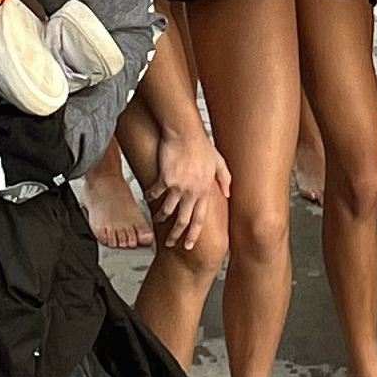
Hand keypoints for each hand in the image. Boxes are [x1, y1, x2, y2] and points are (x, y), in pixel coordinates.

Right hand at [147, 128, 230, 250]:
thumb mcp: (219, 161)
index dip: (193, 234)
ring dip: (160, 217)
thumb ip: (225, 178)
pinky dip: (150, 197)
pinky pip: (155, 194)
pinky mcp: (164, 179)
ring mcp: (178, 187)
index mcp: (204, 190)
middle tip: (170, 243)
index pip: (200, 218)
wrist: (185, 131)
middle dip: (175, 235)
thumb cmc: (201, 144)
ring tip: (157, 219)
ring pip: (167, 210)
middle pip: (183, 220)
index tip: (189, 245)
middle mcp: (192, 192)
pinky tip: (149, 196)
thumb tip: (228, 192)